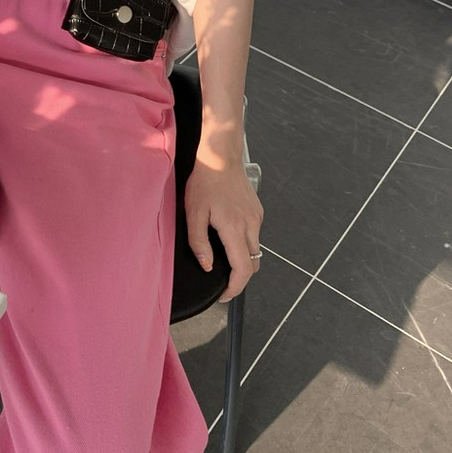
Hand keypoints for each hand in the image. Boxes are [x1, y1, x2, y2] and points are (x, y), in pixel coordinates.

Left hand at [184, 160, 263, 302]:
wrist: (221, 157)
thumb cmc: (205, 182)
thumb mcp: (193, 213)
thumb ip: (199, 243)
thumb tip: (207, 266)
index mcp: (234, 229)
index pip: (243, 270)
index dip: (235, 288)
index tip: (224, 295)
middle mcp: (251, 225)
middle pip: (253, 264)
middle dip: (239, 278)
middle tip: (222, 281)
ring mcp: (256, 218)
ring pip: (255, 250)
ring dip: (243, 260)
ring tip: (223, 259)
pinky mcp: (257, 211)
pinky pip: (254, 235)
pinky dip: (244, 244)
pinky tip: (228, 237)